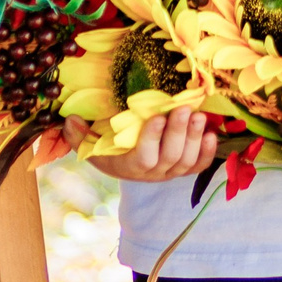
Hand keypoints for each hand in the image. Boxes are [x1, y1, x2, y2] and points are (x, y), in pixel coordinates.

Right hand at [64, 109, 216, 182]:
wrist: (126, 163)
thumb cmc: (107, 149)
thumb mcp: (89, 144)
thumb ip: (78, 134)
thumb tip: (70, 119)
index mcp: (129, 167)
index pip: (143, 158)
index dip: (152, 140)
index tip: (158, 117)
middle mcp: (153, 173)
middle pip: (170, 157)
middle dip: (178, 133)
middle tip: (185, 109)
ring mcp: (170, 172)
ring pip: (186, 161)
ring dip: (194, 138)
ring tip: (199, 115)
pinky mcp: (184, 169)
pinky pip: (199, 166)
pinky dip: (207, 152)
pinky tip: (210, 133)